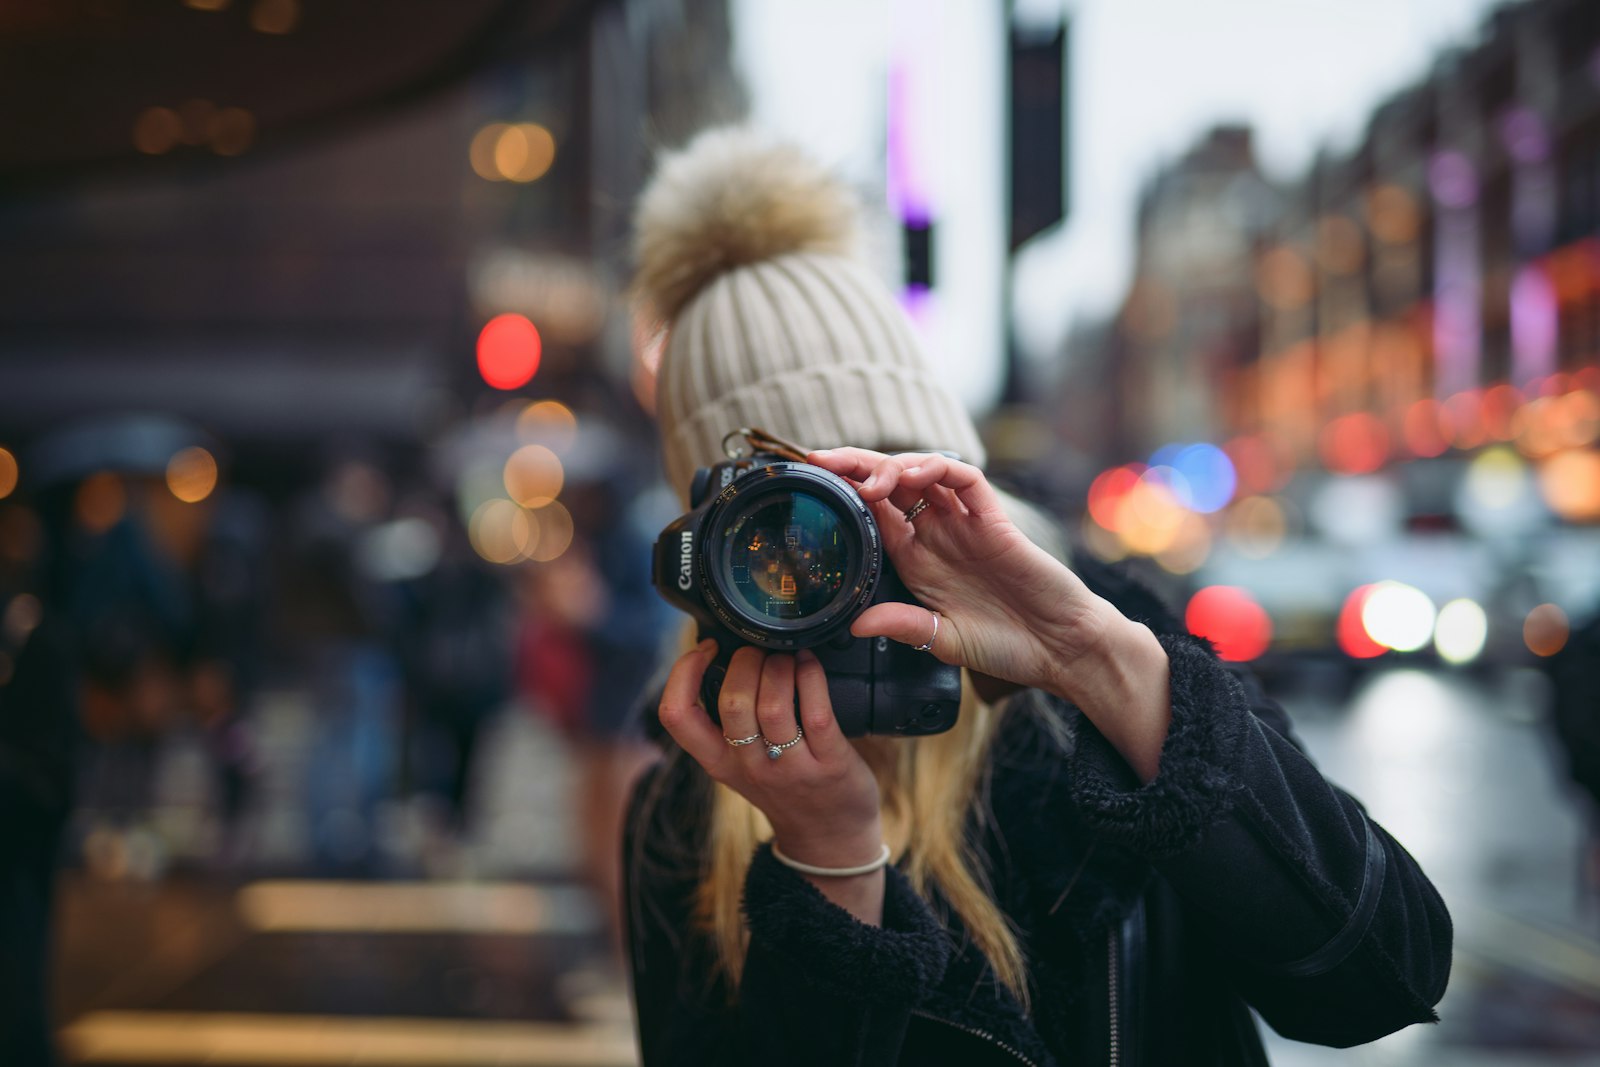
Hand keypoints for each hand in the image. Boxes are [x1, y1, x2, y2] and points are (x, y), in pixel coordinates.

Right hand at [658, 640, 886, 914]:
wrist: (829, 838)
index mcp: (718, 762)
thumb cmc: (784, 788)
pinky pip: (816, 710)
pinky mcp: (829, 763)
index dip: (683, 673)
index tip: (706, 648)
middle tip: (758, 649)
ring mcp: (790, 767)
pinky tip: (809, 664)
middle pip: (732, 701)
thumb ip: (728, 723)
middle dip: (745, 659)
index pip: (677, 716)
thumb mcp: (740, 765)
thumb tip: (722, 657)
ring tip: (785, 656)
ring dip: (780, 665)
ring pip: (774, 704)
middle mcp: (749, 766)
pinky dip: (811, 676)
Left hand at [807, 448, 1110, 695]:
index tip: (811, 485)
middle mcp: (936, 534)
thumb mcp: (940, 639)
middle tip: (820, 459)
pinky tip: (917, 473)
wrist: (1059, 648)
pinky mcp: (994, 519)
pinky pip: (966, 479)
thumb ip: (901, 625)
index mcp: (915, 559)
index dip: (843, 496)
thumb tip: (853, 625)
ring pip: (922, 473)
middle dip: (854, 467)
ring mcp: (964, 523)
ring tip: (868, 478)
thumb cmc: (1004, 646)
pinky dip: (940, 467)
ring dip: (891, 466)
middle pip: (889, 485)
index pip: (872, 514)